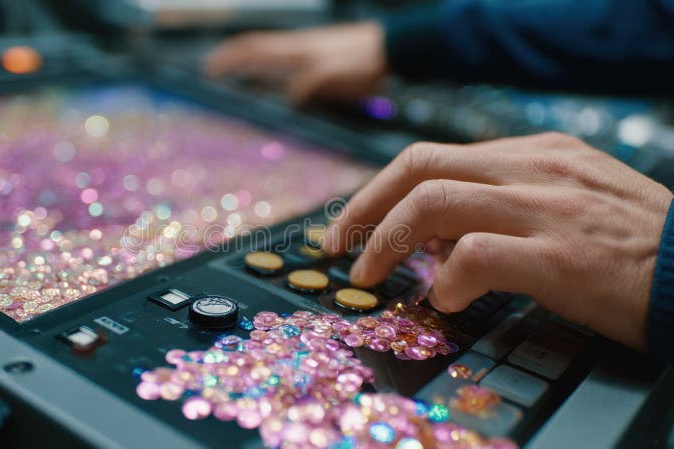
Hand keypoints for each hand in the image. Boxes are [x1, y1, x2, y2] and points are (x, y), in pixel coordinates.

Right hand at [204, 22, 387, 103]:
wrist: (392, 48)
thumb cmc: (364, 62)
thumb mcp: (336, 75)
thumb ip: (311, 84)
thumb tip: (289, 96)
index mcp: (297, 50)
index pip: (254, 48)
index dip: (230, 57)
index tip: (209, 67)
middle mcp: (297, 47)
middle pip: (257, 48)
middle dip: (232, 57)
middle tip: (213, 68)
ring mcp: (308, 50)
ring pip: (270, 53)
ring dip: (249, 61)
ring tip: (235, 73)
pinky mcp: (319, 57)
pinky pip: (286, 61)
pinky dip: (270, 67)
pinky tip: (274, 79)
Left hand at [323, 133, 672, 350]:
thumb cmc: (632, 243)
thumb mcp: (565, 201)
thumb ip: (500, 206)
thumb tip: (434, 236)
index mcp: (532, 154)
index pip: (431, 157)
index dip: (379, 191)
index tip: (352, 224)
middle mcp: (533, 169)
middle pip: (417, 168)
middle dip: (363, 209)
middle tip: (338, 249)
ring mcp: (546, 209)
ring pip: (433, 202)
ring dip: (385, 244)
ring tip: (370, 278)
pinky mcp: (562, 256)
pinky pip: (477, 255)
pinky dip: (446, 279)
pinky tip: (446, 301)